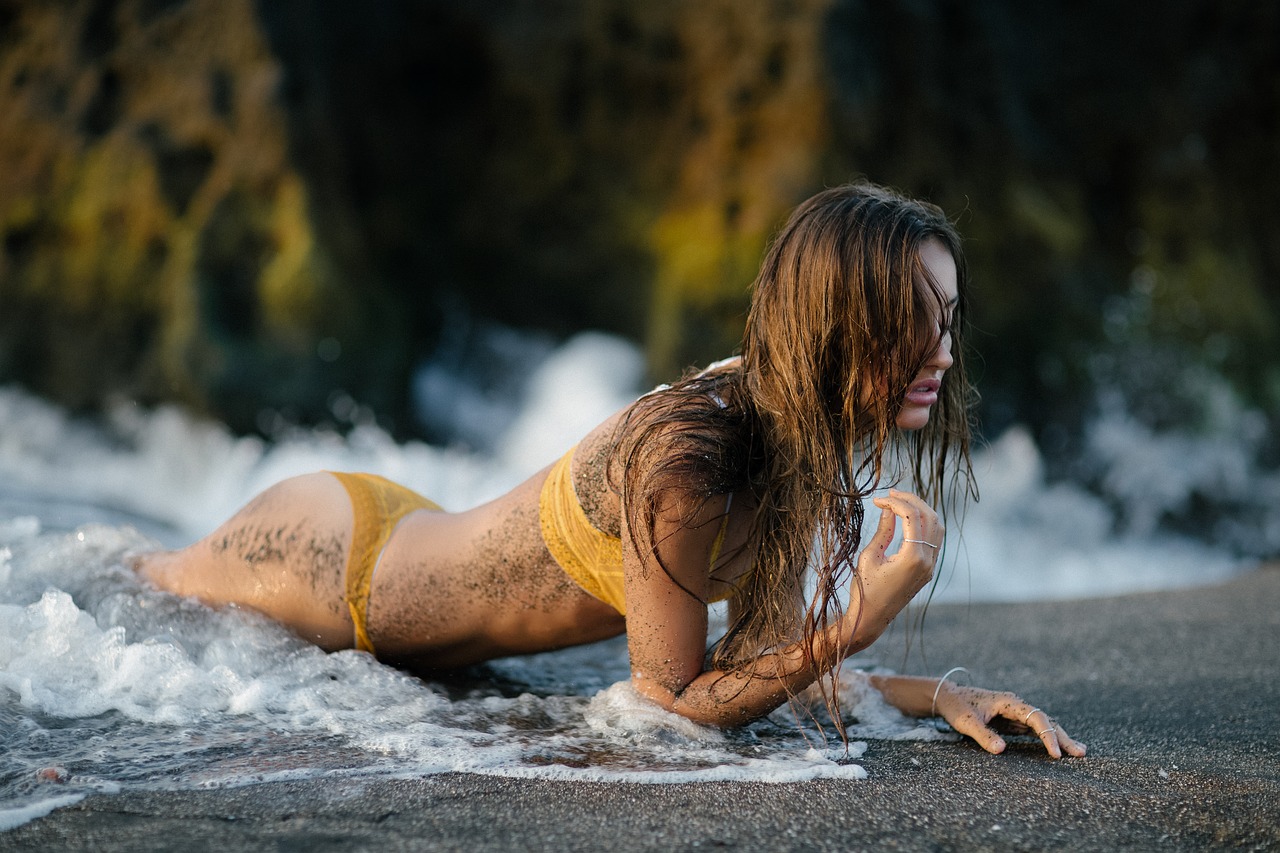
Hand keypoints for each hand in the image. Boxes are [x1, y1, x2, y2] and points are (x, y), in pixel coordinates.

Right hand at [850, 490, 942, 645]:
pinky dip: (924, 524)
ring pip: (936, 527)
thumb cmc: (864, 589)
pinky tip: (907, 518)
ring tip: (900, 502)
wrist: (871, 619)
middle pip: (929, 517)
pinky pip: (933, 539)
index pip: (911, 516)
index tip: (877, 500)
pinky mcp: (928, 569)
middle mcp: (927, 561)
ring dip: (921, 510)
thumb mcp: (870, 557)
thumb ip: (883, 531)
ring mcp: (930, 566)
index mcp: (913, 558)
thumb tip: (888, 509)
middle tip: (891, 494)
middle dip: (911, 500)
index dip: (895, 502)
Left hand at [935, 682, 1086, 759]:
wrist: (947, 696)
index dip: (1047, 735)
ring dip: (1058, 738)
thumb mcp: (966, 722)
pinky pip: (1033, 730)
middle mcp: (1016, 706)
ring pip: (1042, 725)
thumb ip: (983, 735)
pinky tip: (1057, 748)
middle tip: (1081, 753)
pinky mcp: (1011, 721)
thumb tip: (1002, 750)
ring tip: (1079, 752)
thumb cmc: (956, 706)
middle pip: (1045, 721)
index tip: (1055, 754)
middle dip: (1062, 737)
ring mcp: (1015, 713)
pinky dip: (1046, 738)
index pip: (1036, 718)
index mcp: (1008, 702)